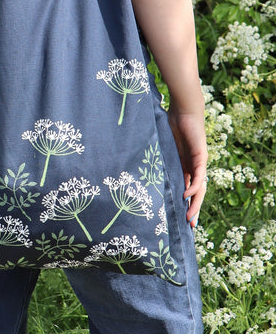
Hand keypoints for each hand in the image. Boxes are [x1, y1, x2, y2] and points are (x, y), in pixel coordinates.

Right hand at [167, 107, 207, 226]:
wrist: (183, 108)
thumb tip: (133, 160)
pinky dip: (193, 187)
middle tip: (189, 225)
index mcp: (185, 164)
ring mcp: (199, 161)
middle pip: (196, 192)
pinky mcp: (201, 155)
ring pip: (200, 188)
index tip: (180, 217)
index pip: (187, 187)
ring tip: (190, 217)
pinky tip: (186, 196)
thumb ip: (155, 155)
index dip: (185, 203)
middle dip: (193, 209)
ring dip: (195, 204)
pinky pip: (198, 175)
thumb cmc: (172, 121)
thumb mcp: (162, 145)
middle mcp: (194, 165)